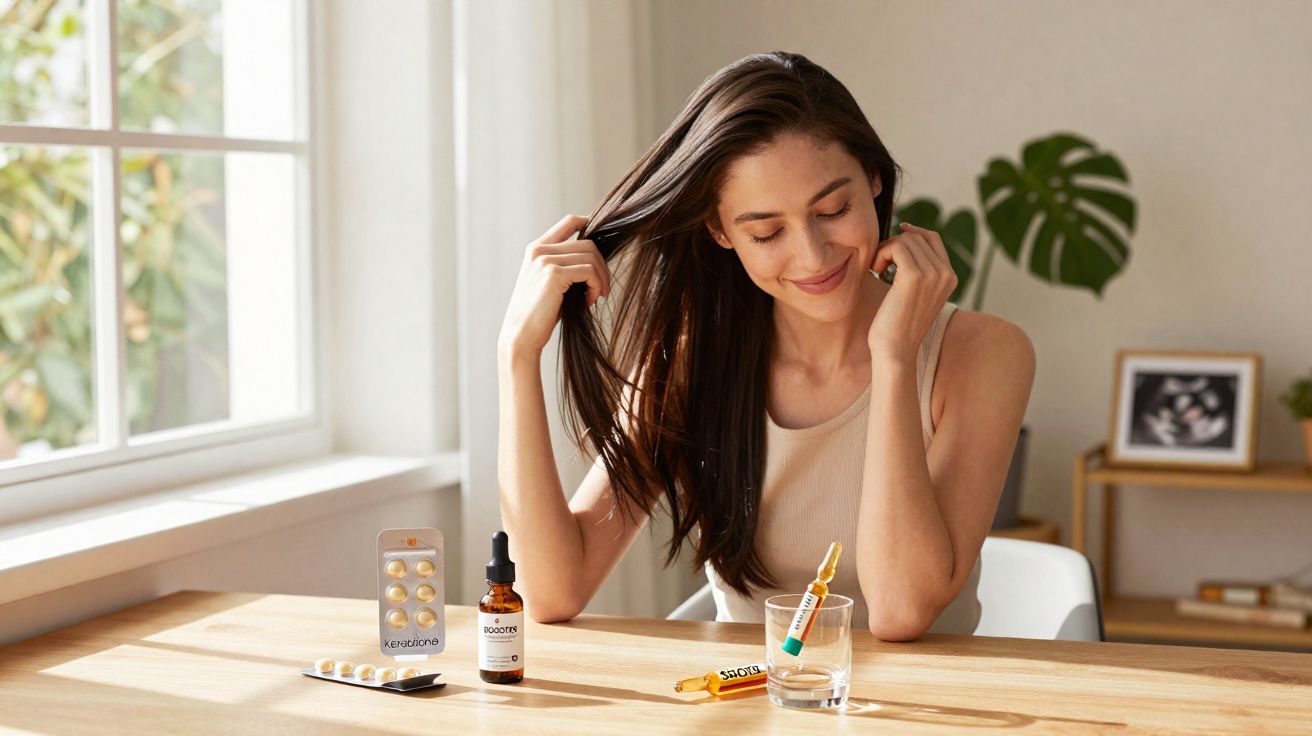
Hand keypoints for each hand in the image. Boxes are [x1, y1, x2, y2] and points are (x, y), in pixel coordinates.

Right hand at [498, 213, 612, 359]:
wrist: (521, 337)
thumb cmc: (539, 314)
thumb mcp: (551, 284)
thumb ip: (566, 266)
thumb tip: (597, 259)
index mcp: (536, 249)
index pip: (569, 222)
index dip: (591, 223)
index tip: (607, 241)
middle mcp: (539, 250)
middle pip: (587, 243)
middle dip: (602, 266)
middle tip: (602, 289)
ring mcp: (545, 260)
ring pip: (591, 256)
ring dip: (601, 278)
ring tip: (595, 297)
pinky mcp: (553, 274)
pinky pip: (589, 271)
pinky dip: (596, 286)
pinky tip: (590, 301)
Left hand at [866, 222, 957, 363]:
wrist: (895, 351)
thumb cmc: (897, 325)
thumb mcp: (914, 295)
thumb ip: (917, 271)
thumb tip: (904, 239)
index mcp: (949, 278)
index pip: (933, 239)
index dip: (912, 232)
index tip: (896, 233)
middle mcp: (946, 274)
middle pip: (917, 237)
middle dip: (893, 245)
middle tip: (879, 265)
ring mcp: (933, 274)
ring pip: (906, 240)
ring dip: (886, 250)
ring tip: (878, 270)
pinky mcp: (915, 276)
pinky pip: (897, 246)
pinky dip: (882, 254)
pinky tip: (877, 271)